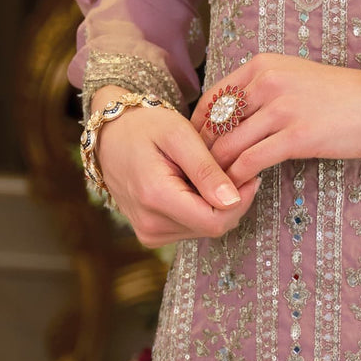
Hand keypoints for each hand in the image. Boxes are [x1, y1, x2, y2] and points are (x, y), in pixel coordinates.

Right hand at [92, 88, 259, 247]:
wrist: (112, 134)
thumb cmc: (146, 127)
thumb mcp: (180, 135)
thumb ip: (206, 169)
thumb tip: (232, 201)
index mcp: (156, 198)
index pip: (215, 221)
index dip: (241, 200)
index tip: (248, 173)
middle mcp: (150, 225)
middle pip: (212, 227)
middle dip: (230, 200)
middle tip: (230, 167)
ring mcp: (149, 233)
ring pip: (204, 229)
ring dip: (215, 203)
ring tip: (207, 172)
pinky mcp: (151, 234)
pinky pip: (190, 228)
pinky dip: (201, 207)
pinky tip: (196, 183)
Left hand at [191, 54, 360, 187]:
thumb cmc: (336, 93)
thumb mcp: (292, 76)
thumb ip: (259, 90)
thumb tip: (224, 118)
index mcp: (262, 65)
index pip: (212, 98)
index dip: (197, 127)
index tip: (193, 149)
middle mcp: (267, 82)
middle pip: (214, 123)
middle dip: (201, 154)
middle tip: (196, 176)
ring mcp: (281, 108)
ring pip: (228, 146)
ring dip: (216, 172)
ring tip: (212, 189)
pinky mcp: (296, 136)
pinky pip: (251, 162)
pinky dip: (238, 179)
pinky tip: (237, 189)